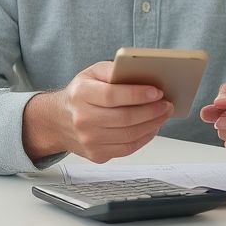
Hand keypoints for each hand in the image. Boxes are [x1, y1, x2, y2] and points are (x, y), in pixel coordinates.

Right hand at [22, 62, 172, 163]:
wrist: (58, 121)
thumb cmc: (81, 94)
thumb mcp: (92, 73)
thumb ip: (114, 70)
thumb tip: (141, 73)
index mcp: (80, 94)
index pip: (111, 96)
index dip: (137, 94)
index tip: (157, 92)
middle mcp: (82, 119)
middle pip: (124, 118)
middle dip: (152, 111)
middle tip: (167, 104)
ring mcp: (89, 140)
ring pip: (129, 135)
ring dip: (153, 125)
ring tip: (164, 114)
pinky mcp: (97, 155)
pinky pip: (127, 148)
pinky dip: (145, 138)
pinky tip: (152, 127)